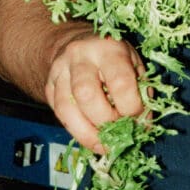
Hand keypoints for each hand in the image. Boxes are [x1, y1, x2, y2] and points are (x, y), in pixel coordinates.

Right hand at [44, 31, 144, 152]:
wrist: (80, 44)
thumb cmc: (114, 57)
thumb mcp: (134, 64)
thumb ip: (140, 92)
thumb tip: (141, 125)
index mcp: (108, 48)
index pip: (120, 82)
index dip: (131, 108)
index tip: (138, 118)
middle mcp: (80, 56)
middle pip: (87, 95)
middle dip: (105, 121)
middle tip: (118, 130)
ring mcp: (59, 70)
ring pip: (66, 109)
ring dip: (87, 134)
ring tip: (104, 145)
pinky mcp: (48, 86)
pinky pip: (59, 115)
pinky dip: (77, 132)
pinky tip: (91, 138)